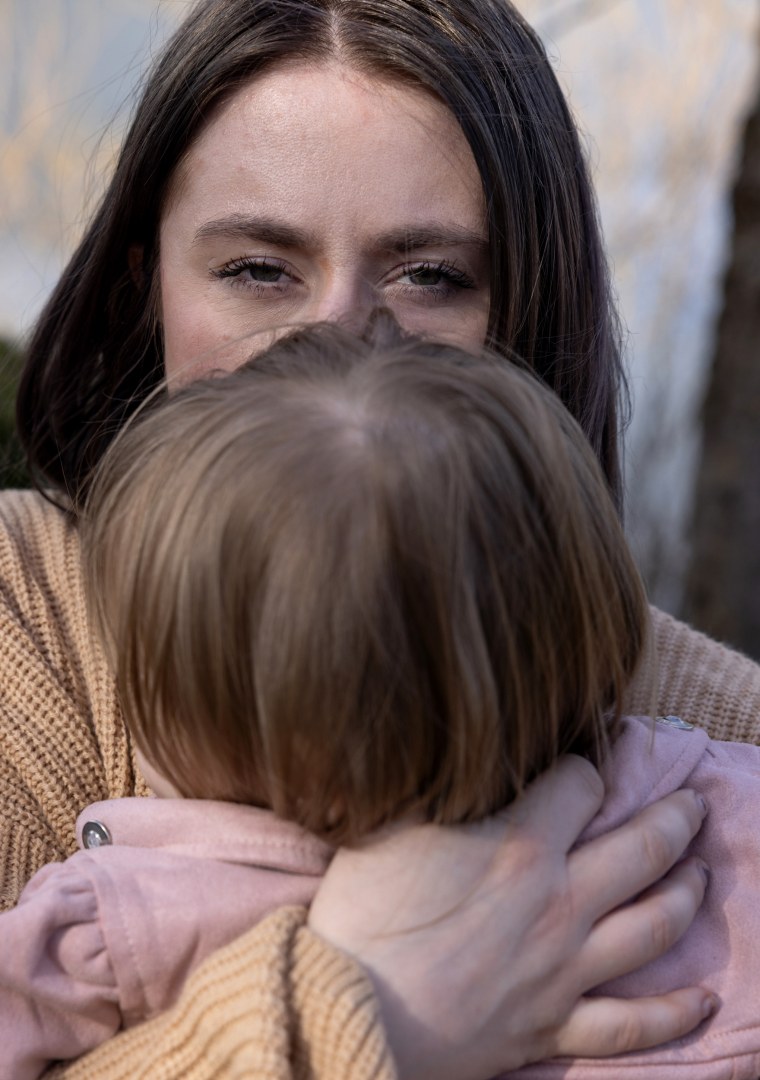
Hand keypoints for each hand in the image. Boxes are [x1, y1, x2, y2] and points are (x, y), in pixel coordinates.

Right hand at [308, 755, 711, 1079]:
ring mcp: (565, 967)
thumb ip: (441, 781)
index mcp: (521, 843)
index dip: (587, 765)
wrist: (350, 1006)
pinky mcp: (555, 1025)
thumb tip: (460, 747)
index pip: (583, 783)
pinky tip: (702, 1001)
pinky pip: (632, 1025)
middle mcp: (559, 901)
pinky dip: (673, 1014)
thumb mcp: (393, 821)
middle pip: (644, 848)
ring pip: (656, 927)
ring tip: (703, 874)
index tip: (585, 763)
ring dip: (689, 895)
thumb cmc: (364, 911)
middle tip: (694, 803)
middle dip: (678, 818)